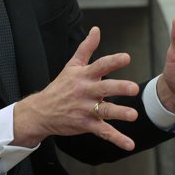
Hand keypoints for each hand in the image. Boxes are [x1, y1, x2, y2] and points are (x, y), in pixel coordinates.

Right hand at [13, 26, 140, 150]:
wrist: (40, 112)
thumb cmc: (59, 87)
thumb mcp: (71, 66)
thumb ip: (86, 48)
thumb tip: (96, 30)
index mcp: (83, 76)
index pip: (99, 66)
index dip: (113, 61)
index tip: (126, 58)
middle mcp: (85, 92)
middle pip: (104, 88)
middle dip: (119, 88)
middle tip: (134, 88)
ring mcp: (85, 109)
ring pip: (104, 111)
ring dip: (119, 113)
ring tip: (133, 115)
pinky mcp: (86, 125)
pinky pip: (103, 132)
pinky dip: (117, 139)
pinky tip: (129, 144)